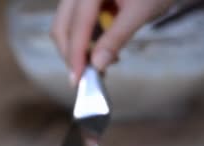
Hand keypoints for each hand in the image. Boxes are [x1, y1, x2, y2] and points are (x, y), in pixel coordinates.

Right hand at [51, 0, 173, 85]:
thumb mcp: (140, 12)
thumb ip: (117, 37)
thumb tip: (97, 65)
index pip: (76, 24)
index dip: (75, 54)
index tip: (77, 79)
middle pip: (63, 26)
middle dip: (72, 54)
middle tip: (86, 78)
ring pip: (67, 26)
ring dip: (79, 49)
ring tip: (100, 64)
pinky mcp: (86, 1)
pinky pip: (77, 23)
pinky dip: (86, 40)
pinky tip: (103, 50)